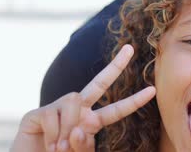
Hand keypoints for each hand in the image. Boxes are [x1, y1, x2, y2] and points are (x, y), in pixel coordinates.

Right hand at [11, 45, 155, 151]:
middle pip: (99, 83)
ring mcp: (56, 109)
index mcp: (91, 123)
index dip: (134, 102)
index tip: (152, 90)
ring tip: (58, 149)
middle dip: (116, 66)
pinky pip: (53, 115)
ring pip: (74, 101)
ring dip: (68, 129)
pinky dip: (53, 134)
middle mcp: (76, 110)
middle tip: (131, 49)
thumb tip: (78, 127)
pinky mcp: (37, 113)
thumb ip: (83, 144)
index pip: (116, 111)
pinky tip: (47, 144)